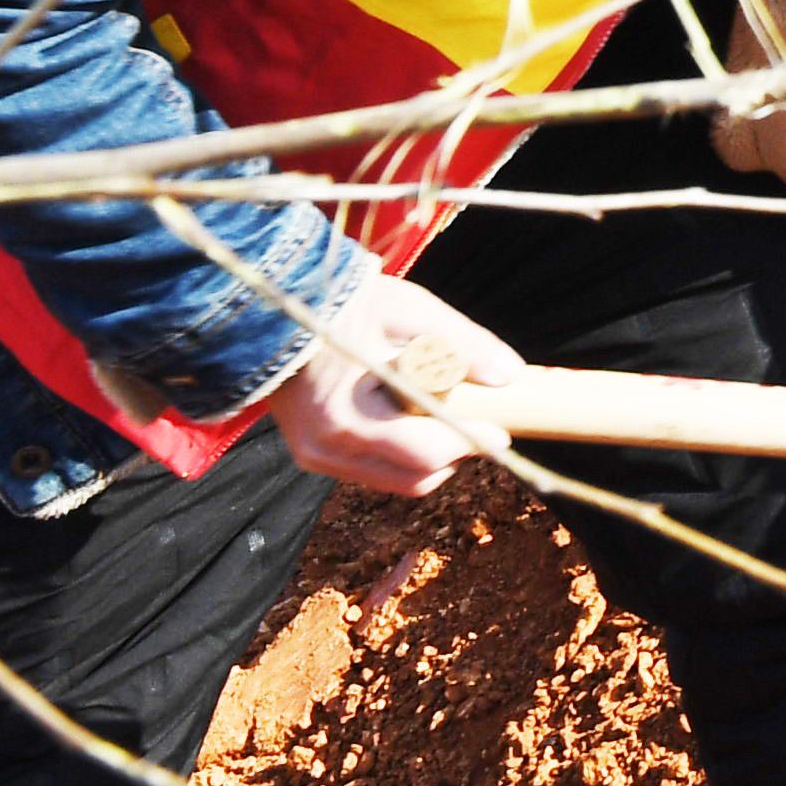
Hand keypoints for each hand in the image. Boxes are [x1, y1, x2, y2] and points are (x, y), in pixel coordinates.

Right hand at [267, 267, 523, 497]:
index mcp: (348, 416)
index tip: (502, 429)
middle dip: (454, 455)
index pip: (425, 455)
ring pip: (393, 480)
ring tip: (446, 416)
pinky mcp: (311, 454)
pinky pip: (369, 470)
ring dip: (428, 458)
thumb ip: (463, 342)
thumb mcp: (410, 310)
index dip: (471, 444)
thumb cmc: (347, 305)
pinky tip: (412, 419)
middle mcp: (326, 448)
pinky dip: (400, 455)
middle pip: (413, 479)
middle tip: (479, 423)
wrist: (275, 311)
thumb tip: (510, 375)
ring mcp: (315, 455)